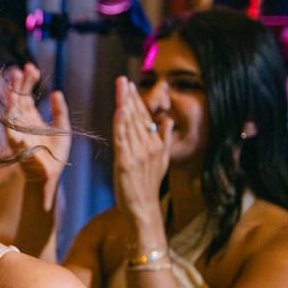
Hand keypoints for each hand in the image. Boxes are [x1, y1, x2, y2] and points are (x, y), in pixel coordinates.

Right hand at [3, 64, 71, 183]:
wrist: (50, 175)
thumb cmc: (55, 154)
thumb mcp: (62, 128)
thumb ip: (59, 111)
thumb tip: (56, 92)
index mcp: (31, 118)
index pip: (27, 96)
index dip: (28, 82)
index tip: (32, 68)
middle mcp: (22, 122)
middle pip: (18, 98)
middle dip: (20, 82)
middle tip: (24, 67)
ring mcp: (17, 131)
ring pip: (13, 107)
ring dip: (13, 91)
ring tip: (16, 76)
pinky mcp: (15, 142)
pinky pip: (10, 124)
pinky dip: (10, 111)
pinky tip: (11, 98)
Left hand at [111, 77, 169, 237]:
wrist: (143, 208)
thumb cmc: (149, 185)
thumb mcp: (162, 161)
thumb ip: (164, 139)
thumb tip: (168, 120)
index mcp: (157, 144)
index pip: (146, 118)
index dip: (137, 101)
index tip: (130, 86)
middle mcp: (150, 146)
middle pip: (138, 117)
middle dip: (130, 96)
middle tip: (123, 80)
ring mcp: (139, 153)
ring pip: (130, 123)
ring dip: (125, 103)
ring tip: (120, 87)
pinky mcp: (126, 161)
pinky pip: (123, 138)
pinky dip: (121, 122)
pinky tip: (119, 109)